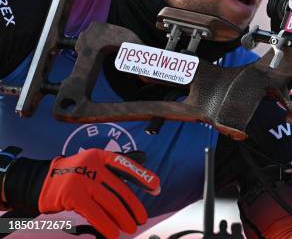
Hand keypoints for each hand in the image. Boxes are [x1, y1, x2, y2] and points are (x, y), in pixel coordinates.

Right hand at [38, 149, 159, 237]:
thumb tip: (144, 183)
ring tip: (131, 228)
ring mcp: (82, 179)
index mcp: (100, 156)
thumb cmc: (73, 176)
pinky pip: (94, 213)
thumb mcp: (92, 166)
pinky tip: (113, 233)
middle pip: (119, 189)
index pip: (125, 164)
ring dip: (122, 218)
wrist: (39, 182)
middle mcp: (92, 165)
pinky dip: (106, 224)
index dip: (142, 176)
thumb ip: (112, 173)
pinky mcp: (72, 195)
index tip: (156, 187)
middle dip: (133, 206)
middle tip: (142, 219)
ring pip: (109, 202)